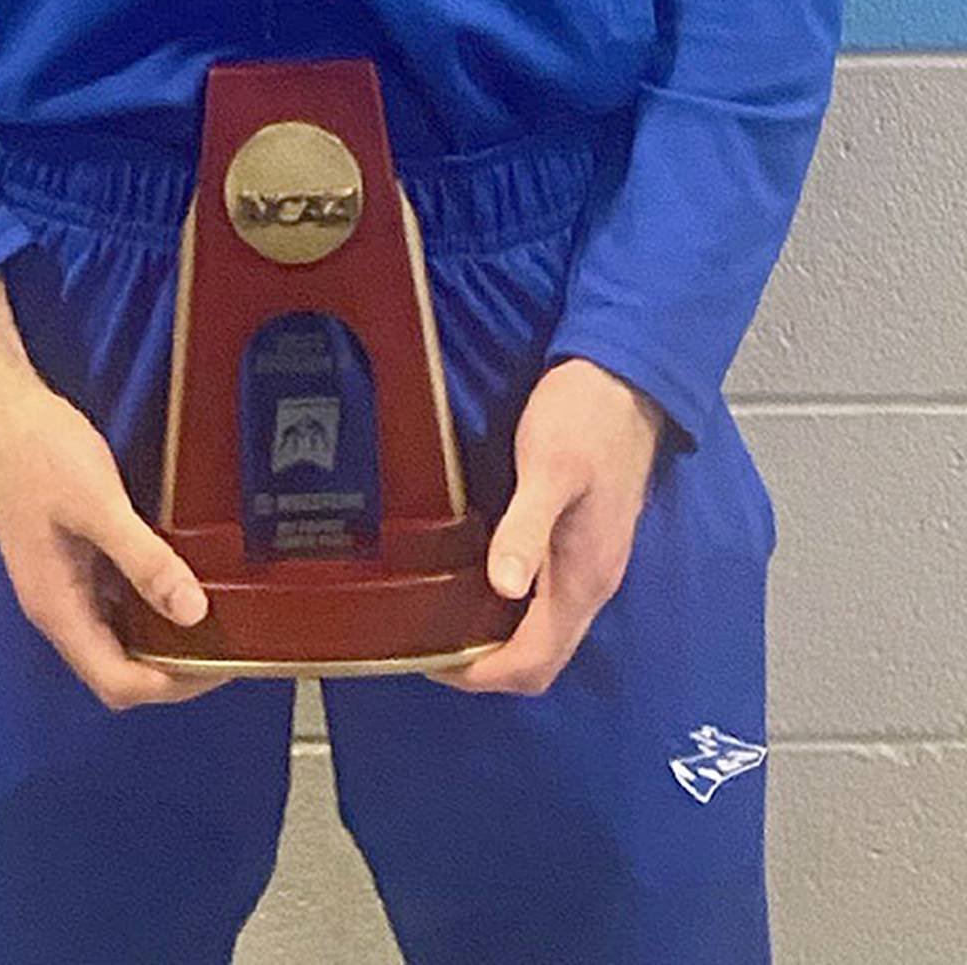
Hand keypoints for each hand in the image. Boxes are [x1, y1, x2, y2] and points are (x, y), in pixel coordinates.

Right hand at [0, 370, 237, 711]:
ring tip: (215, 620)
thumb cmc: (41, 455)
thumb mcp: (98, 504)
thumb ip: (144, 559)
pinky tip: (179, 581)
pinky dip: (149, 606)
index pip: (118, 682)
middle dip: (174, 670)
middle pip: (117, 670)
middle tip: (228, 645)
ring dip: (163, 641)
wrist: (1, 413)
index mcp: (58, 608)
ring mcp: (62, 585)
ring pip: (117, 638)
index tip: (222, 665)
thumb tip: (193, 613)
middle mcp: (58, 609)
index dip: (171, 685)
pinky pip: (114, 602)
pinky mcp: (70, 560)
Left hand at [426, 356, 667, 695]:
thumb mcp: (548, 467)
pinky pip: (545, 600)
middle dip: (484, 666)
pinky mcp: (582, 542)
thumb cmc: (585, 418)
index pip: (534, 664)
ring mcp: (590, 564)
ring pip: (542, 631)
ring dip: (495, 638)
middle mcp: (591, 584)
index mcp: (583, 579)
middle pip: (539, 659)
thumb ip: (527, 528)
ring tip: (441, 615)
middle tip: (428, 641)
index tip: (432, 661)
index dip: (482, 676)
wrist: (626, 378)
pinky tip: (474, 579)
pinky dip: (508, 608)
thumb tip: (503, 586)